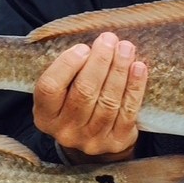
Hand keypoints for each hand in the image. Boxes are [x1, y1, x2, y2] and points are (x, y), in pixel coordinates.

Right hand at [32, 32, 147, 162]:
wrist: (93, 137)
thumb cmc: (74, 101)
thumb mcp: (61, 90)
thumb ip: (68, 70)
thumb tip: (95, 42)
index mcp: (45, 116)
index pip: (50, 87)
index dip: (66, 65)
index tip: (83, 47)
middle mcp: (65, 131)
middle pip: (83, 92)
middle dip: (99, 62)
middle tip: (109, 40)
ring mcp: (91, 140)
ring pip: (108, 101)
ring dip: (119, 71)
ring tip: (126, 48)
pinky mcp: (115, 142)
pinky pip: (128, 111)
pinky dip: (135, 88)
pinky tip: (138, 68)